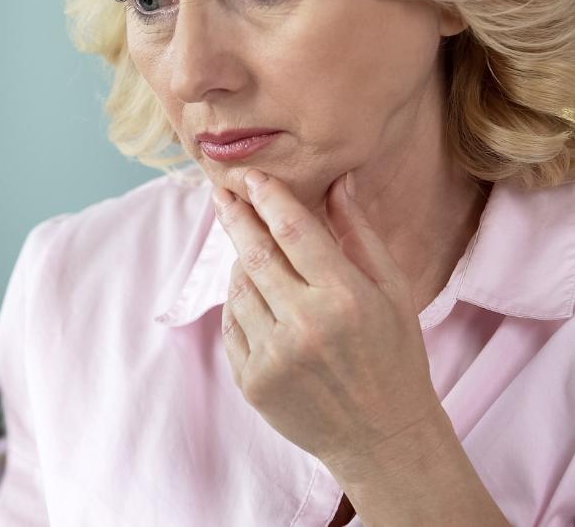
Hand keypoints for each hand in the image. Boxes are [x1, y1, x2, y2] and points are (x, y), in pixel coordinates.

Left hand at [215, 168, 445, 477]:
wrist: (383, 439)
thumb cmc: (394, 356)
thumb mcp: (392, 290)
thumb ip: (359, 234)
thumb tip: (337, 182)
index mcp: (344, 298)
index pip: (294, 231)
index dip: (268, 197)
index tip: (251, 177)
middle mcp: (305, 326)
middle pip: (255, 254)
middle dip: (235, 216)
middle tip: (221, 192)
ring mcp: (273, 357)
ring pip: (238, 289)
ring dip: (239, 263)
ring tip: (250, 251)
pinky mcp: (252, 383)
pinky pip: (231, 326)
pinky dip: (238, 304)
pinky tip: (254, 296)